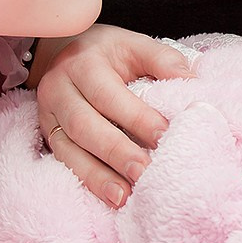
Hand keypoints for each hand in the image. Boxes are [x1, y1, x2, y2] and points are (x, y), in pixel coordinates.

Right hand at [35, 24, 193, 207]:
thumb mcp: (134, 45)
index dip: (135, 117)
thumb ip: (162, 60)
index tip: (163, 136)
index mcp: (83, 64)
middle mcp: (59, 89)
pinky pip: (64, 163)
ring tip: (124, 196)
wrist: (63, 53)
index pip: (108, 94)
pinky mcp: (48, 137)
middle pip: (84, 125)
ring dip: (98, 175)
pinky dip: (88, 181)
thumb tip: (193, 82)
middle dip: (116, 152)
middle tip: (144, 171)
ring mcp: (49, 116)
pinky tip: (111, 197)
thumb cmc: (107, 53)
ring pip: (69, 149)